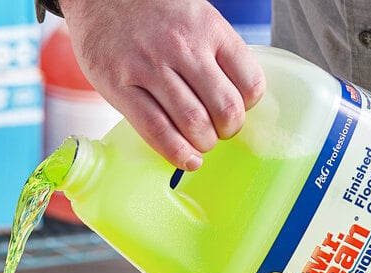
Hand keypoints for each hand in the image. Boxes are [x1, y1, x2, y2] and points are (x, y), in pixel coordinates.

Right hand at [59, 0, 265, 169]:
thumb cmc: (152, 14)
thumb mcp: (195, 18)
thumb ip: (215, 55)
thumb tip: (235, 101)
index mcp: (209, 28)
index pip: (250, 83)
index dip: (248, 108)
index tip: (236, 111)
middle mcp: (183, 46)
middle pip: (224, 110)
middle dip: (227, 132)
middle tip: (217, 132)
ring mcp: (150, 67)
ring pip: (193, 124)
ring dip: (203, 144)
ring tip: (198, 143)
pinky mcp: (121, 87)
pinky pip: (157, 130)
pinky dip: (177, 153)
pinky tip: (186, 160)